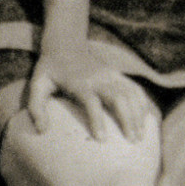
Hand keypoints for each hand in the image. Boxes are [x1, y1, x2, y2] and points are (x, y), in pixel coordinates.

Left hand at [27, 48, 158, 142]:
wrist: (65, 44)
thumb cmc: (51, 69)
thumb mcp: (37, 85)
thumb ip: (36, 107)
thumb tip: (42, 131)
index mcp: (79, 83)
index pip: (92, 102)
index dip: (97, 120)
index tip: (102, 140)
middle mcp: (99, 78)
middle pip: (119, 98)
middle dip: (128, 119)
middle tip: (132, 141)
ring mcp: (111, 75)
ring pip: (131, 94)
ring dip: (138, 113)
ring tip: (141, 136)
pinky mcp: (118, 74)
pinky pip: (135, 88)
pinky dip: (144, 102)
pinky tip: (148, 118)